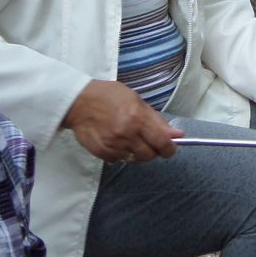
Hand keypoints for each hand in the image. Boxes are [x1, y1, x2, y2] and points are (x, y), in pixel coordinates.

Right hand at [63, 80, 182, 162]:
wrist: (78, 102)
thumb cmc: (108, 96)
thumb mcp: (136, 100)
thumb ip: (156, 119)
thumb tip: (176, 134)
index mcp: (137, 118)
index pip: (162, 142)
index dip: (170, 148)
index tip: (170, 148)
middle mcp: (127, 134)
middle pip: (150, 155)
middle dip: (154, 151)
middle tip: (150, 143)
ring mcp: (113, 145)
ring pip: (135, 159)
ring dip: (138, 153)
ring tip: (133, 141)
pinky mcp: (102, 153)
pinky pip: (120, 160)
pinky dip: (123, 155)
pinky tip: (119, 143)